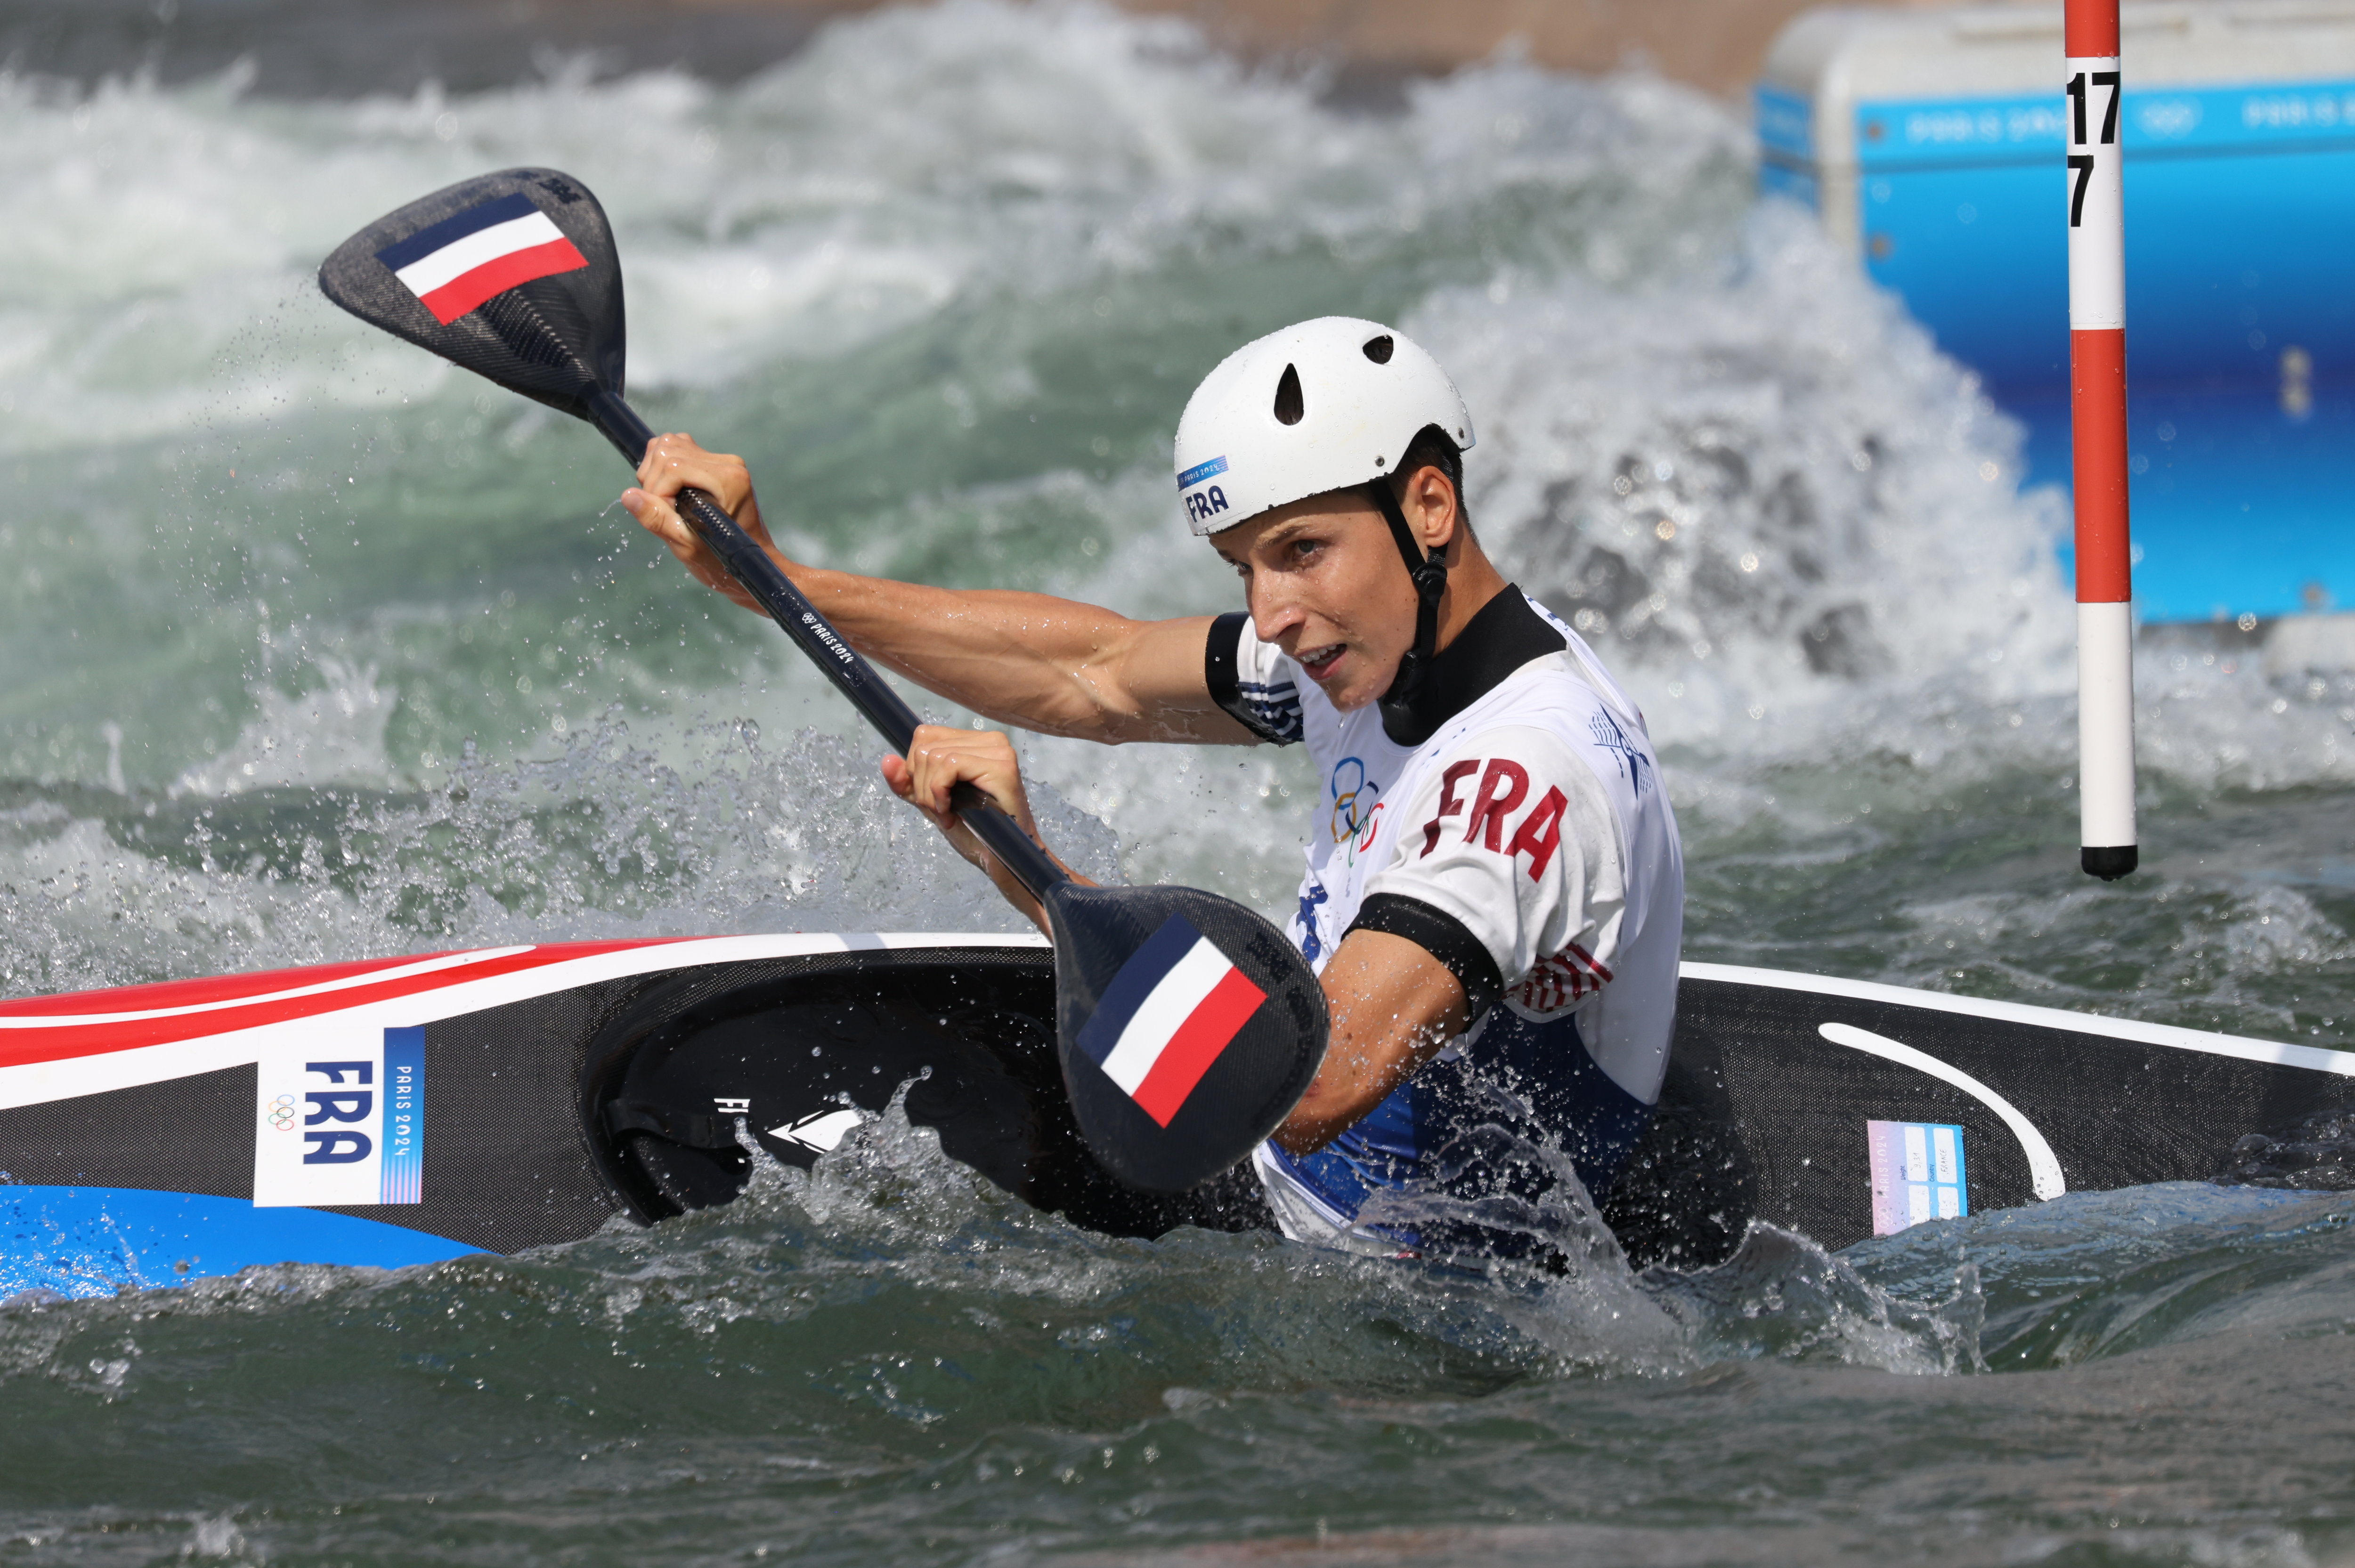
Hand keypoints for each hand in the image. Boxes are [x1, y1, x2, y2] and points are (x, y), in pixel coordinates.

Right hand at [619, 433, 790, 612]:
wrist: (748, 562)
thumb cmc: (722, 560)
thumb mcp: (686, 545)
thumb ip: (658, 520)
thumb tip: (629, 496)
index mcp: (728, 480)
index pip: (673, 466)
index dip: (657, 490)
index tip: (665, 515)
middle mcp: (727, 464)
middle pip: (667, 449)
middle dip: (653, 480)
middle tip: (665, 510)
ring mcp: (722, 461)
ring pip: (669, 444)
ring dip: (655, 472)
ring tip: (667, 501)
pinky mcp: (715, 463)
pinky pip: (678, 449)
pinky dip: (664, 468)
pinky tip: (671, 491)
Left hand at [882, 724, 1078, 929]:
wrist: (1003, 860)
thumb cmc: (975, 832)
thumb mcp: (931, 804)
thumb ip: (908, 783)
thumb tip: (887, 760)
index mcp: (977, 743)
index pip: (925, 735)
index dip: (915, 769)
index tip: (933, 799)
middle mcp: (992, 740)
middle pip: (925, 746)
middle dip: (922, 786)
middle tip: (942, 811)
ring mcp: (999, 750)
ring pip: (933, 755)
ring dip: (930, 794)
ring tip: (948, 814)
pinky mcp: (1002, 766)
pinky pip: (948, 764)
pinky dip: (940, 792)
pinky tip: (952, 811)